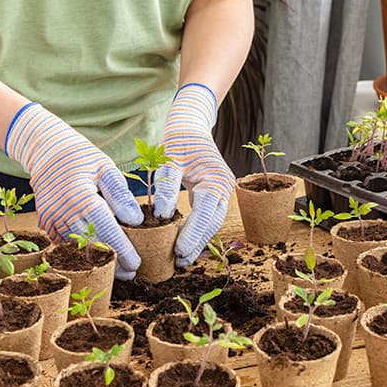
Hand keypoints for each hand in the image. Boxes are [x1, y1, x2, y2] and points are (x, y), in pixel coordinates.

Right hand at [6, 103, 142, 279]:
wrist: (45, 150)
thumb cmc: (81, 157)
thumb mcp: (105, 168)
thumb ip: (121, 195)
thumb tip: (136, 221)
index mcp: (81, 197)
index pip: (106, 231)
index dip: (122, 250)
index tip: (136, 264)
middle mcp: (63, 211)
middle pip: (91, 245)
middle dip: (111, 262)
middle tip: (130, 273)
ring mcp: (51, 219)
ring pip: (76, 248)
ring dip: (96, 260)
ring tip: (116, 270)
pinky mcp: (45, 222)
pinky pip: (64, 243)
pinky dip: (80, 251)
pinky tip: (95, 257)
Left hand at [155, 83, 234, 266]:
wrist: (191, 124)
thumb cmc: (178, 138)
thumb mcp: (168, 157)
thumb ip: (166, 185)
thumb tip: (162, 215)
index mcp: (216, 178)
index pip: (206, 212)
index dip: (193, 234)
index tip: (179, 251)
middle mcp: (224, 187)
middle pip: (212, 222)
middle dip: (197, 243)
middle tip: (179, 262)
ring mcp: (222, 191)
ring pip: (212, 223)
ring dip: (198, 241)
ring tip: (181, 260)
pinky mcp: (214, 194)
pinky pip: (208, 217)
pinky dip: (197, 231)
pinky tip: (185, 245)